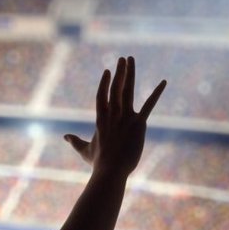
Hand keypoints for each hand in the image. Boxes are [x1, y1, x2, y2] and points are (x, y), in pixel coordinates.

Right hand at [64, 56, 165, 176]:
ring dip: (130, 74)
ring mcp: (125, 117)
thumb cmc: (98, 163)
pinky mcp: (138, 123)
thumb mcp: (84, 150)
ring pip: (128, 90)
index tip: (108, 71)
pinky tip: (163, 82)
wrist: (110, 171)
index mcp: (101, 119)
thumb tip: (65, 137)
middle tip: (123, 58)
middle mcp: (113, 114)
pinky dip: (156, 93)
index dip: (105, 83)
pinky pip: (149, 105)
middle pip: (116, 88)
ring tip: (131, 60)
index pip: (102, 96)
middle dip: (119, 72)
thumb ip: (75, 141)